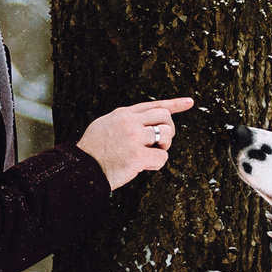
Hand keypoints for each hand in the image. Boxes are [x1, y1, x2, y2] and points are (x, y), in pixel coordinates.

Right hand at [78, 97, 194, 188]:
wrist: (81, 169)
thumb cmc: (93, 152)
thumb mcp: (105, 126)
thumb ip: (124, 122)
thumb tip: (145, 125)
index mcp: (123, 114)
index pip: (154, 105)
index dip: (174, 104)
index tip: (190, 102)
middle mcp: (130, 122)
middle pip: (165, 117)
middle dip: (168, 131)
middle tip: (159, 144)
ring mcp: (134, 137)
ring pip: (167, 134)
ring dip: (163, 147)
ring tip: (149, 155)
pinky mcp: (137, 155)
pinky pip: (162, 157)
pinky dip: (157, 164)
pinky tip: (144, 167)